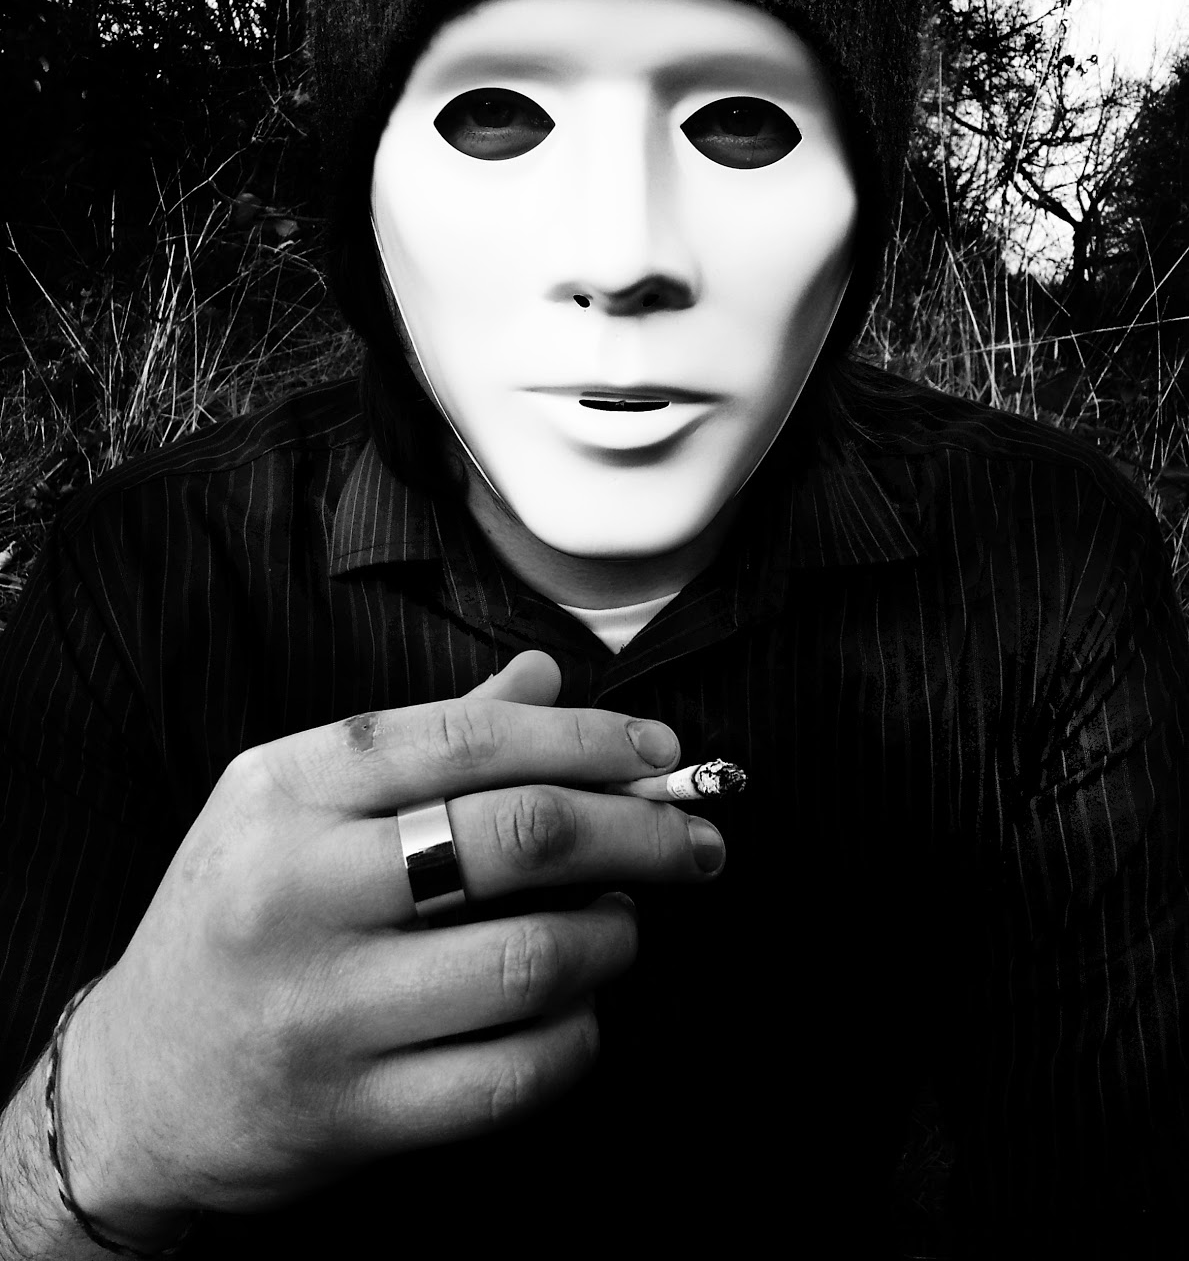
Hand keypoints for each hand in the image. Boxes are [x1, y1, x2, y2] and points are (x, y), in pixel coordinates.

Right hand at [60, 651, 721, 1236]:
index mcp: (284, 790)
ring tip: (622, 925)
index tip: (660, 754)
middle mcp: (297, 889)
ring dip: (615, 938)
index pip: (468, 737)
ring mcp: (322, 1010)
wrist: (136, 1084)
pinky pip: (515, 1076)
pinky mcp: (351, 1115)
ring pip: (534, 960)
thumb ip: (424, 739)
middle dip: (640, 832)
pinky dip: (579, 1037)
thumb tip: (547, 679)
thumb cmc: (237, 916)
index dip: (588, 740)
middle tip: (697, 839)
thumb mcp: (293, 803)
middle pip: (520, 839)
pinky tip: (579, 1010)